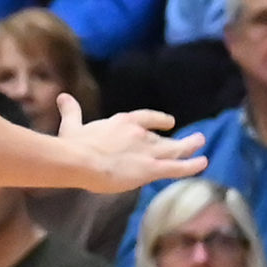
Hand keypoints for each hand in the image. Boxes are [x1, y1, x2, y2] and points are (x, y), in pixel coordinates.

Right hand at [61, 97, 206, 193]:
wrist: (80, 160)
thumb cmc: (74, 145)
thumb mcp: (72, 125)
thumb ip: (72, 111)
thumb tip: (63, 97)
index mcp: (123, 122)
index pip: (146, 118)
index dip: (158, 120)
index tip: (169, 122)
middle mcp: (140, 134)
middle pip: (163, 138)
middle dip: (180, 138)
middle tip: (196, 137)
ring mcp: (147, 151)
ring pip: (174, 149)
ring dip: (189, 146)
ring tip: (201, 144)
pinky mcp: (150, 169)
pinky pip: (176, 167)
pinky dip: (191, 165)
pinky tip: (203, 163)